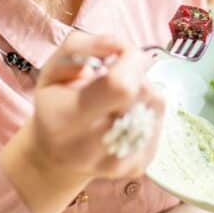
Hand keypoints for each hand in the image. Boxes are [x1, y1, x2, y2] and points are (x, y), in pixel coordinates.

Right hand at [0, 32, 164, 212]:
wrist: (55, 156)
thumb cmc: (55, 103)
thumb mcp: (53, 67)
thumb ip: (82, 46)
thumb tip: (121, 45)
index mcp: (66, 120)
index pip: (120, 86)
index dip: (130, 60)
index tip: (120, 54)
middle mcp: (90, 148)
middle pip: (143, 93)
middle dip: (136, 73)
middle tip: (117, 76)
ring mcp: (117, 163)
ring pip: (156, 105)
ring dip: (143, 90)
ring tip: (119, 97)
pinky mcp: (138, 167)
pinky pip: (159, 121)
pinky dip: (148, 109)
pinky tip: (127, 113)